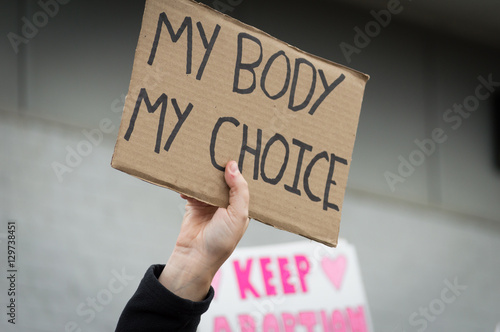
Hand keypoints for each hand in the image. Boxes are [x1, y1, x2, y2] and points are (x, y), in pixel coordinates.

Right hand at [158, 160, 249, 300]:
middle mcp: (226, 202)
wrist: (195, 256)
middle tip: (218, 148)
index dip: (242, 169)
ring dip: (204, 173)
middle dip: (221, 167)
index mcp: (241, 205)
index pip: (243, 182)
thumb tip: (233, 165)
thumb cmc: (222, 240)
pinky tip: (187, 181)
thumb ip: (239, 190)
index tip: (240, 151)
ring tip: (202, 160)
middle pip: (224, 178)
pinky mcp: (193, 203)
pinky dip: (189, 184)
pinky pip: (192, 188)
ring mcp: (209, 203)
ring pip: (208, 181)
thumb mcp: (238, 215)